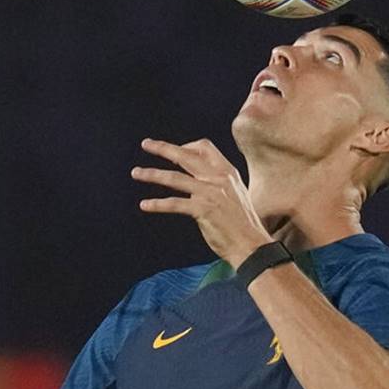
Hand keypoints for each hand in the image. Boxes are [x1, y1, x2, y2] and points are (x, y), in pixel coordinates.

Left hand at [132, 137, 272, 267]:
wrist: (251, 245)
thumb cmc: (242, 223)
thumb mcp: (235, 194)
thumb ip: (219, 183)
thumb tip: (199, 178)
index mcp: (227, 172)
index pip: (205, 148)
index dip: (187, 146)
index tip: (174, 150)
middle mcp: (218, 178)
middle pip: (185, 156)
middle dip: (163, 148)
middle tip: (146, 144)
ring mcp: (210, 193)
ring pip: (174, 178)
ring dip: (152, 174)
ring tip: (136, 173)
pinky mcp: (202, 210)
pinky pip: (174, 204)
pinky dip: (157, 204)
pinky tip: (145, 205)